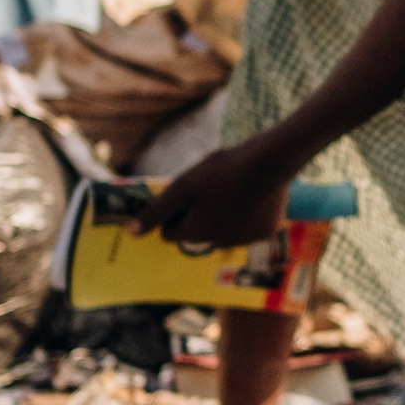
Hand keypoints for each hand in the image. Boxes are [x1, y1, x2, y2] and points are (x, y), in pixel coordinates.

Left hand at [137, 141, 296, 250]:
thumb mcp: (183, 186)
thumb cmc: (222, 170)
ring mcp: (245, 239)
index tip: (186, 193)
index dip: (174, 212)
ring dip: (223, 216)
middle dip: (199, 215)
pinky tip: (252, 195)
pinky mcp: (266, 231)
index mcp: (197, 233)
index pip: (170, 232)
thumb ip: (157, 211)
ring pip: (224, 230)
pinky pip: (249, 227)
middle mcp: (220, 243)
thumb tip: (132, 233)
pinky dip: (248, 215)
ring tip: (232, 189)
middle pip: (198, 232)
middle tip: (210, 188)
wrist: (271, 161)